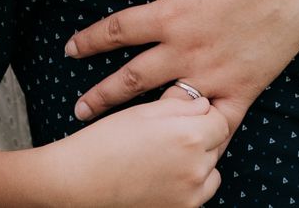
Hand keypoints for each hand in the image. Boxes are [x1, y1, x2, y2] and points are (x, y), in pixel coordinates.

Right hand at [40, 82, 227, 207]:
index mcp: (188, 136)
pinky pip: (200, 193)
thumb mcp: (142, 112)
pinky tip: (163, 176)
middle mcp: (197, 167)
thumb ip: (179, 106)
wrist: (79, 181)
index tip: (189, 115)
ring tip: (167, 157)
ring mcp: (191, 194)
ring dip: (199, 163)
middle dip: (201, 137)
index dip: (204, 115)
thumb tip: (203, 105)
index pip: (220, 121)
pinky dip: (189, 185)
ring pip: (211, 172)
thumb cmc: (105, 142)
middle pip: (217, 145)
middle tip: (171, 135)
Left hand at [66, 0, 298, 134]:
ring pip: (167, 104)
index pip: (117, 31)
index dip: (89, 40)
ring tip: (116, 134)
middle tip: (78, 109)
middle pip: (132, 77)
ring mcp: (215, 73)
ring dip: (138, 118)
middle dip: (101, 94)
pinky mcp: (242, 89)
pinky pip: (216, 121)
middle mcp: (188, 49)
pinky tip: (181, 148)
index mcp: (171, 14)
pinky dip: (198, 136)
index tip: (70, 49)